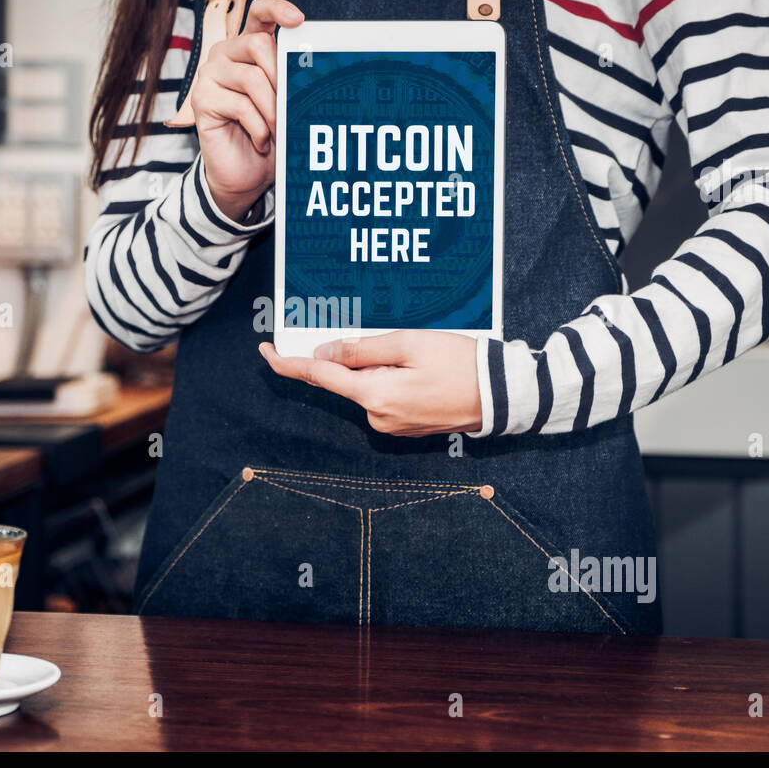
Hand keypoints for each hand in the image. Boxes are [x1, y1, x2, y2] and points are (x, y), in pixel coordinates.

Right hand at [190, 0, 302, 221]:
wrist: (245, 174)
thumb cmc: (268, 135)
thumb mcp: (285, 103)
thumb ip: (291, 80)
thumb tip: (311, 68)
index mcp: (247, 47)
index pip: (259, 13)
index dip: (277, 9)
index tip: (299, 20)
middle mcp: (225, 54)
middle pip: (259, 44)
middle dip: (282, 78)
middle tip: (293, 106)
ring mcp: (210, 75)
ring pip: (252, 78)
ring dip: (273, 109)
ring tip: (279, 130)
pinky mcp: (201, 99)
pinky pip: (240, 105)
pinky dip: (259, 127)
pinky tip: (262, 141)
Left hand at [258, 331, 482, 436]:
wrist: (503, 396)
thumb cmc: (461, 364)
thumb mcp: (409, 344)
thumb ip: (361, 349)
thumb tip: (323, 353)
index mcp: (374, 396)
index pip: (318, 376)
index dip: (288, 362)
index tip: (265, 350)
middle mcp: (378, 417)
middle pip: (346, 380)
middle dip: (356, 356)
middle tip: (391, 340)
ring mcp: (392, 426)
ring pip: (367, 387)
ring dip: (380, 367)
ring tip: (420, 355)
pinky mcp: (406, 427)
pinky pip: (385, 397)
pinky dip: (392, 379)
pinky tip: (421, 369)